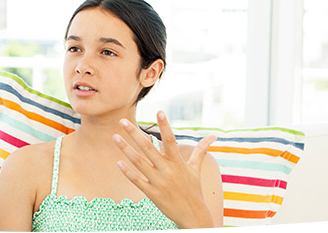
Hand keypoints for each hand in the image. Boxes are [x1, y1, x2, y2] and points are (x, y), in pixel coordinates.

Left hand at [112, 111, 216, 228]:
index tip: (159, 111)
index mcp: (178, 162)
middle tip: (122, 121)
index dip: (165, 126)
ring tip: (114, 137)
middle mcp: (167, 170)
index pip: (170, 140)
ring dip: (125, 149)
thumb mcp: (196, 169)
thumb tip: (213, 137)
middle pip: (148, 148)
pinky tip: (117, 162)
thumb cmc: (194, 189)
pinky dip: (127, 172)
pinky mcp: (152, 193)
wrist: (193, 215)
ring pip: (138, 162)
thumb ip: (201, 150)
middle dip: (134, 133)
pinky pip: (136, 180)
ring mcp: (158, 182)